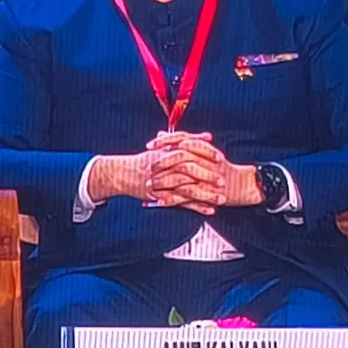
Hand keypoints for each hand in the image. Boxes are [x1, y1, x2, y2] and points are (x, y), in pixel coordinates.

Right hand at [88, 142, 229, 215]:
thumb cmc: (147, 160)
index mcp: (168, 152)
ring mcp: (164, 182)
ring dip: (206, 194)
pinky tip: (210, 210)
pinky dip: (196, 207)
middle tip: (223, 180)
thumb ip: (188, 140)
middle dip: (208, 176)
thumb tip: (208, 136)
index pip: (191, 151)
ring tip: (221, 198)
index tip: (221, 158)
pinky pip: (182, 203)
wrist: (124, 173)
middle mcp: (166, 166)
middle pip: (190, 170)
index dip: (206, 154)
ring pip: (188, 188)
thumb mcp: (165, 146)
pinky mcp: (162, 196)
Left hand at [145, 132, 263, 212]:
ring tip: (150, 185)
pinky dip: (173, 199)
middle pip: (180, 156)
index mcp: (202, 149)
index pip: (181, 139)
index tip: (149, 145)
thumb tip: (161, 133)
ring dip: (164, 182)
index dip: (164, 141)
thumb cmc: (221, 168)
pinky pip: (187, 196)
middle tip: (149, 167)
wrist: (243, 184)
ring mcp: (205, 177)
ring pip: (182, 177)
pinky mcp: (206, 193)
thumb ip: (179, 141)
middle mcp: (204, 160)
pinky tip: (161, 201)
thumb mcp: (203, 151)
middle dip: (162, 161)